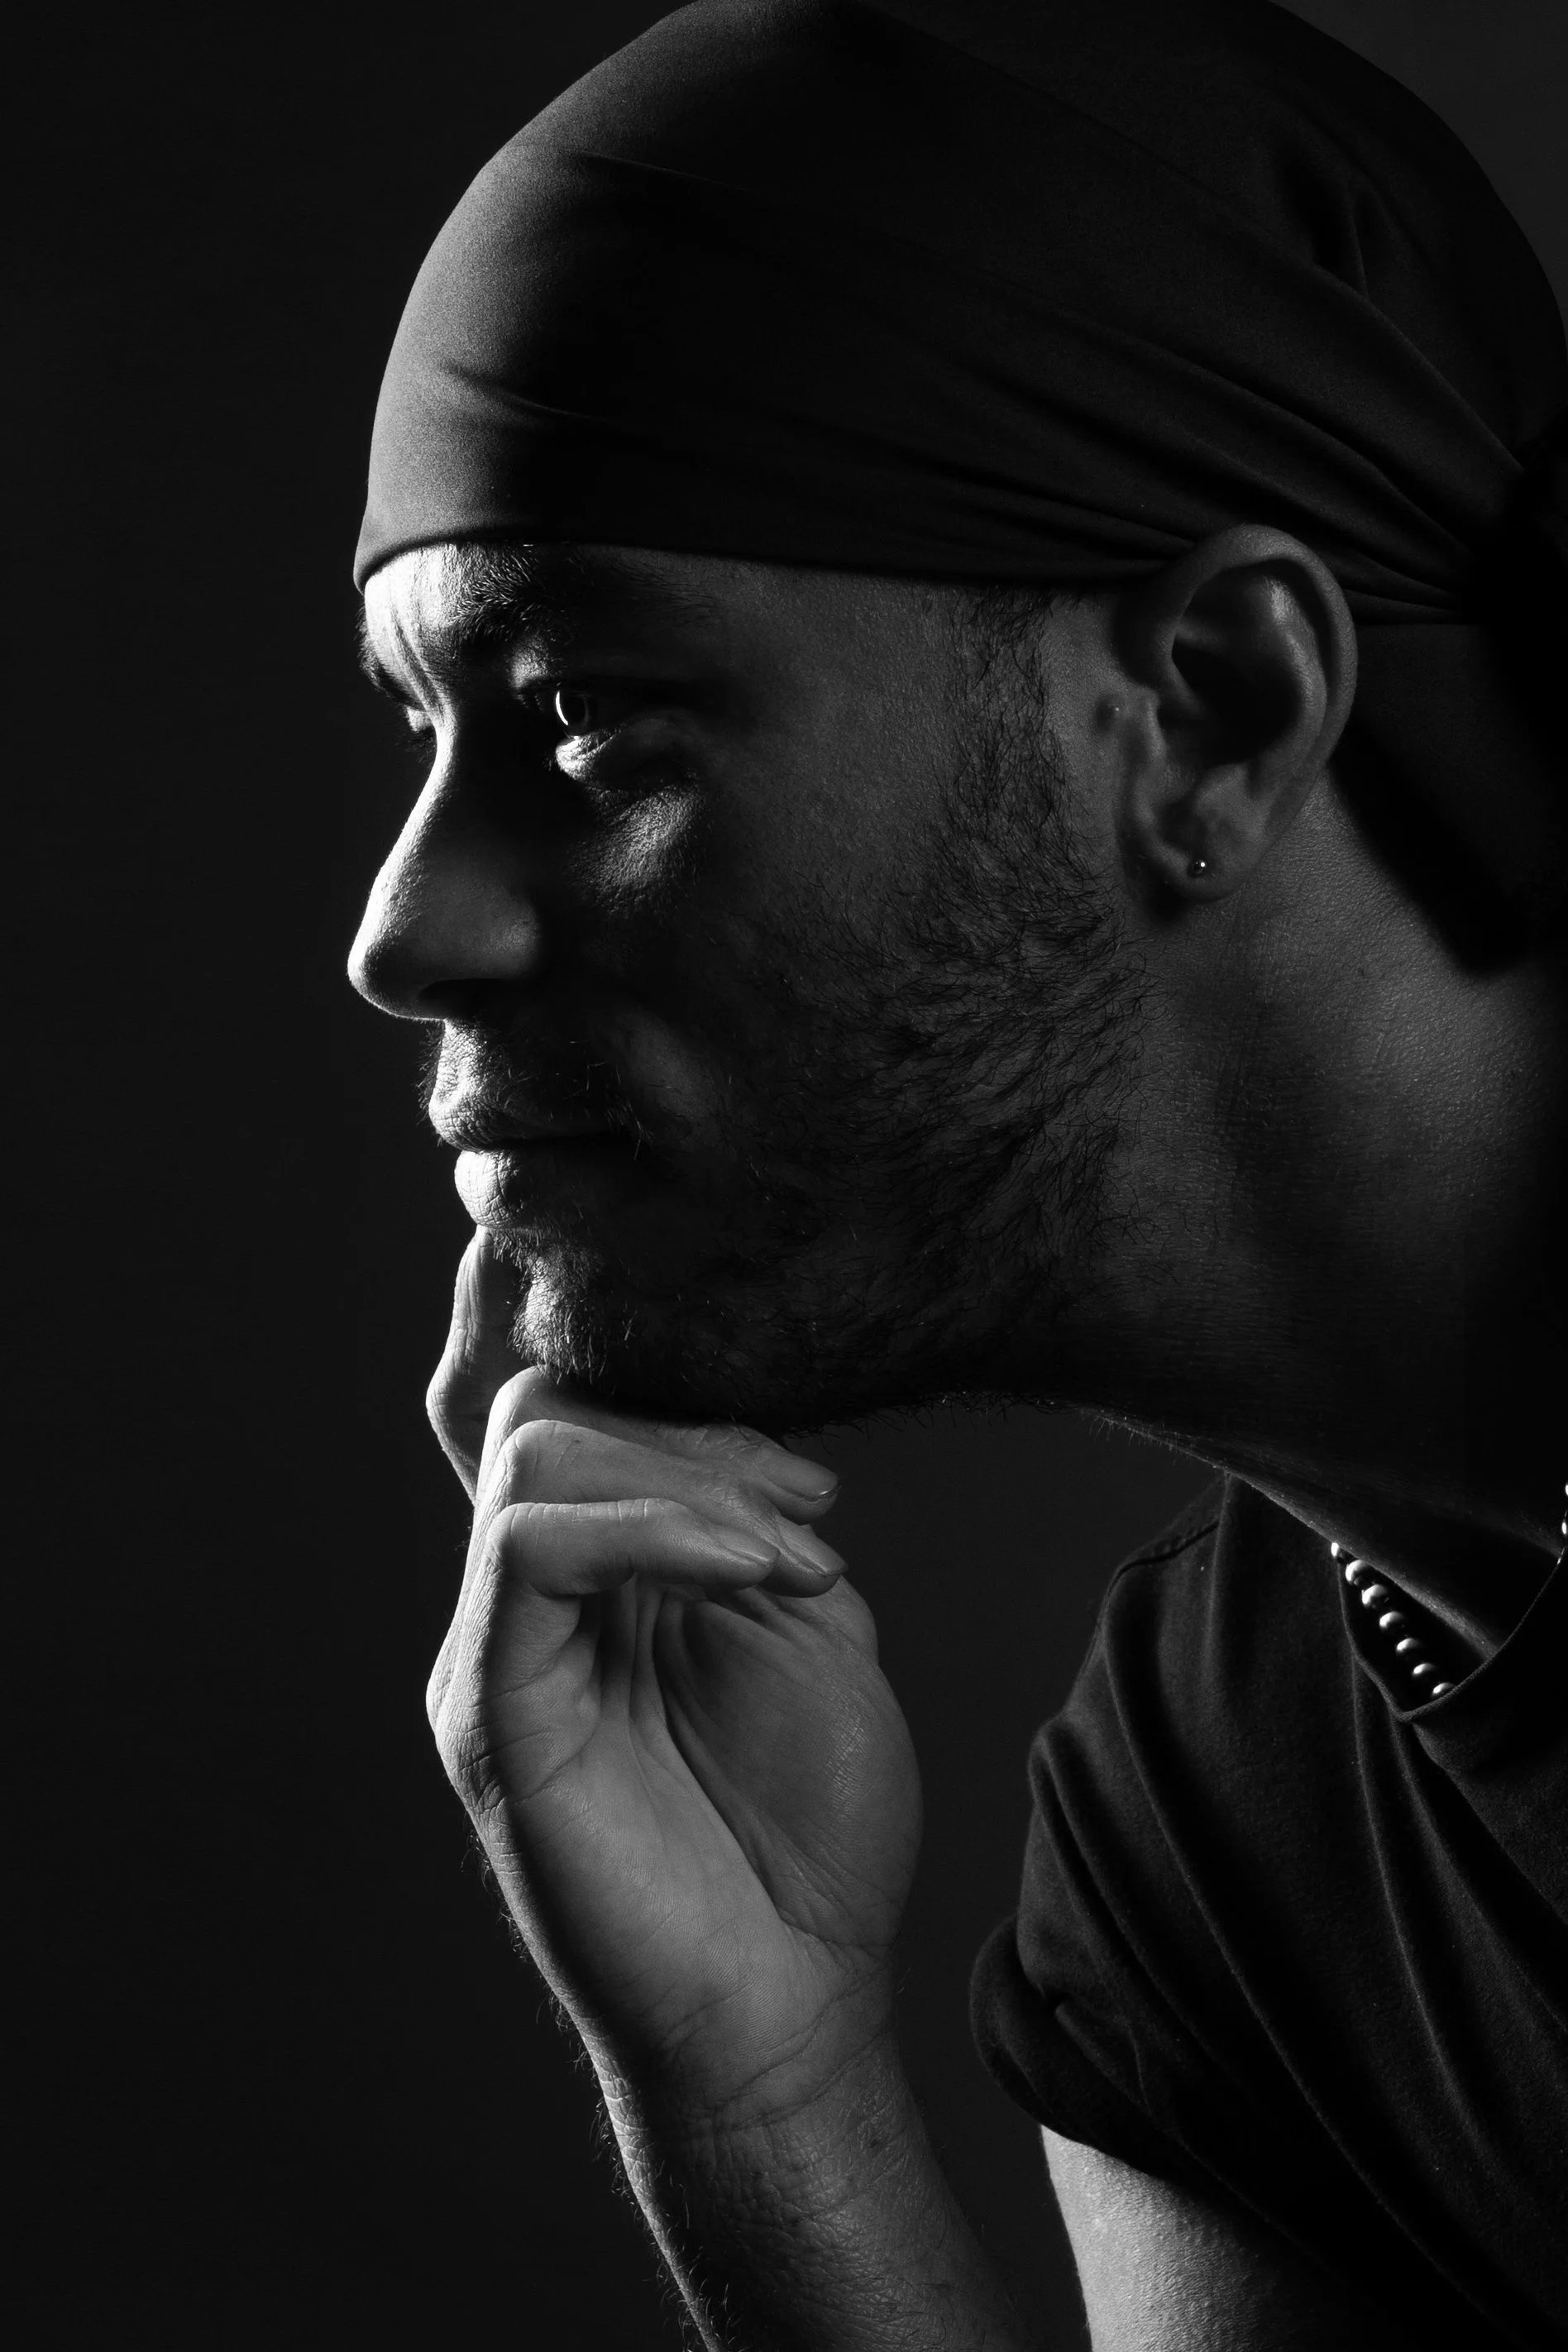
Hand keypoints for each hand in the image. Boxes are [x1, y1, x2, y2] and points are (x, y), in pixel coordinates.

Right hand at [425, 1232, 922, 2124]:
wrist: (798, 1997)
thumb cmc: (810, 1832)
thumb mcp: (804, 1626)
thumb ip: (747, 1518)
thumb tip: (721, 1431)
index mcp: (592, 1580)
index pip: (557, 1412)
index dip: (655, 1382)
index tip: (796, 1447)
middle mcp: (524, 1606)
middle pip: (540, 1409)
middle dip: (690, 1428)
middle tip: (806, 1512)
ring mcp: (496, 1653)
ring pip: (530, 1456)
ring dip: (689, 1479)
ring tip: (791, 1564)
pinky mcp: (490, 1709)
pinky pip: (530, 1547)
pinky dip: (653, 1527)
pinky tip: (753, 1576)